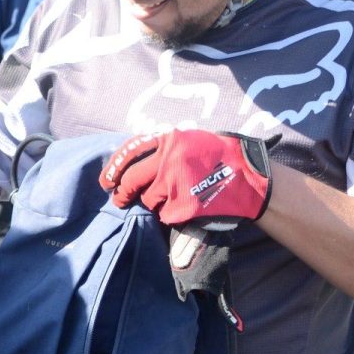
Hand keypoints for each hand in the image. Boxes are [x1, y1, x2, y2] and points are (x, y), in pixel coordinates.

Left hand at [100, 129, 271, 228]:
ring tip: (167, 198)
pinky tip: (183, 206)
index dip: (114, 167)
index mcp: (168, 141)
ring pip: (147, 199)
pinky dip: (169, 213)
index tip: (106, 180)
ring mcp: (174, 185)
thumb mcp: (188, 139)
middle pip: (131, 180)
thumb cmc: (217, 155)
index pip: (129, 152)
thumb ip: (162, 147)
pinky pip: (165, 213)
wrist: (247, 176)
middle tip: (118, 199)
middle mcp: (167, 161)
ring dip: (152, 202)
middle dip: (121, 193)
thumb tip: (130, 160)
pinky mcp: (183, 206)